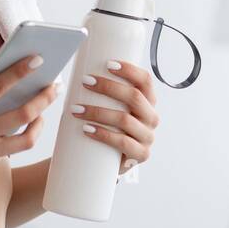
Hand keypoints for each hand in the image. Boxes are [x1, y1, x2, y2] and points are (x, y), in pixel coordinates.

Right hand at [0, 54, 59, 184]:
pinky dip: (10, 139)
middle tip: (53, 86)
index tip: (38, 60)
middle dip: (43, 98)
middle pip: (23, 115)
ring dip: (39, 124)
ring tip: (42, 113)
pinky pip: (5, 154)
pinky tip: (10, 130)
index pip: (0, 87)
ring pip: (24, 141)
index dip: (21, 71)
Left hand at [71, 59, 159, 177]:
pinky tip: (87, 129)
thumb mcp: (111, 108)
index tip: (107, 64)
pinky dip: (103, 134)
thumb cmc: (107, 128)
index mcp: (149, 102)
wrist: (107, 164)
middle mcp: (152, 118)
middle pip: (134, 97)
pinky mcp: (140, 155)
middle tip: (85, 81)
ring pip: (125, 120)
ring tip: (76, 109)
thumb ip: (104, 92)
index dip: (129, 70)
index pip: (145, 81)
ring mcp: (147, 137)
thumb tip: (80, 68)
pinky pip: (122, 143)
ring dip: (98, 112)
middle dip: (108, 87)